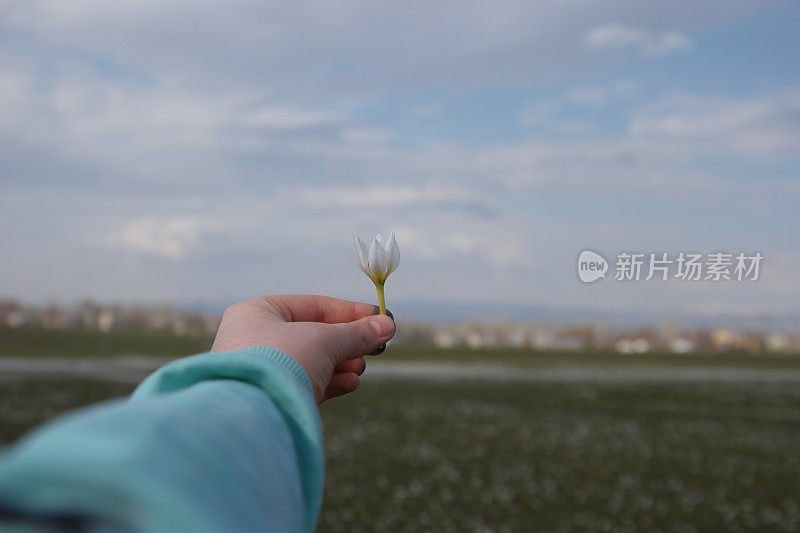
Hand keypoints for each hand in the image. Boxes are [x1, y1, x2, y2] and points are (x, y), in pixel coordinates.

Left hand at [211, 295, 395, 402]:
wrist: (251, 414)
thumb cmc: (282, 361)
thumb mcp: (325, 340)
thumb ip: (356, 333)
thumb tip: (388, 326)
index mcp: (258, 313)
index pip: (312, 306)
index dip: (349, 312)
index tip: (380, 318)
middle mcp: (253, 339)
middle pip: (312, 334)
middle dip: (346, 341)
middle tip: (376, 346)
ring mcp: (259, 370)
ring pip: (309, 361)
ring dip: (340, 363)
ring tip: (360, 367)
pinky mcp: (268, 398)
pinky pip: (303, 384)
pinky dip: (329, 382)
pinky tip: (351, 383)